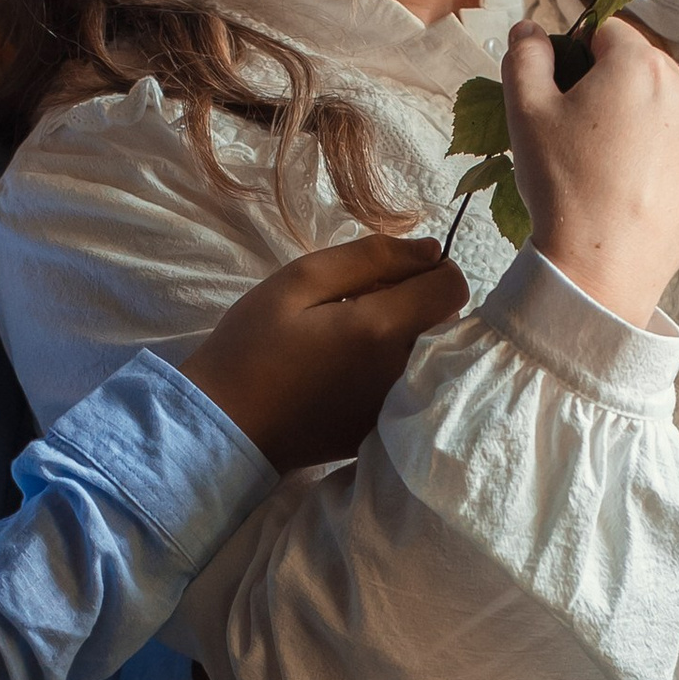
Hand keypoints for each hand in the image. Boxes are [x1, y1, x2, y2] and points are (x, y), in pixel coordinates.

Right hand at [181, 235, 465, 472]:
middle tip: (359, 306)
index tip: (390, 274)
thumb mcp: (301, 280)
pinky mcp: (386, 429)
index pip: (453, 286)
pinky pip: (412, 386)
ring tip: (351, 341)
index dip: (429, 269)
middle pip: (446, 321)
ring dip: (406, 337)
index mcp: (382, 330)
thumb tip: (432, 250)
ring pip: (432, 354)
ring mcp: (397, 408)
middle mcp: (403, 373)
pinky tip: (349, 373)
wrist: (225, 426)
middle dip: (415, 303)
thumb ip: (372, 257)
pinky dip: (393, 371)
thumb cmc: (253, 345)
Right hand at [502, 17, 678, 329]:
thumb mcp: (525, 111)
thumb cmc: (563, 184)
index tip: (560, 93)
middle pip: (640, 67)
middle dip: (609, 86)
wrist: (601, 268)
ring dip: (636, 119)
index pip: (607, 31)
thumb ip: (526, 55)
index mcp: (640, 65)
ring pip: (663, 106)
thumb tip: (530, 29)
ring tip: (604, 164)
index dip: (577, 54)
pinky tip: (630, 185)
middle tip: (577, 133)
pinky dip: (658, 155)